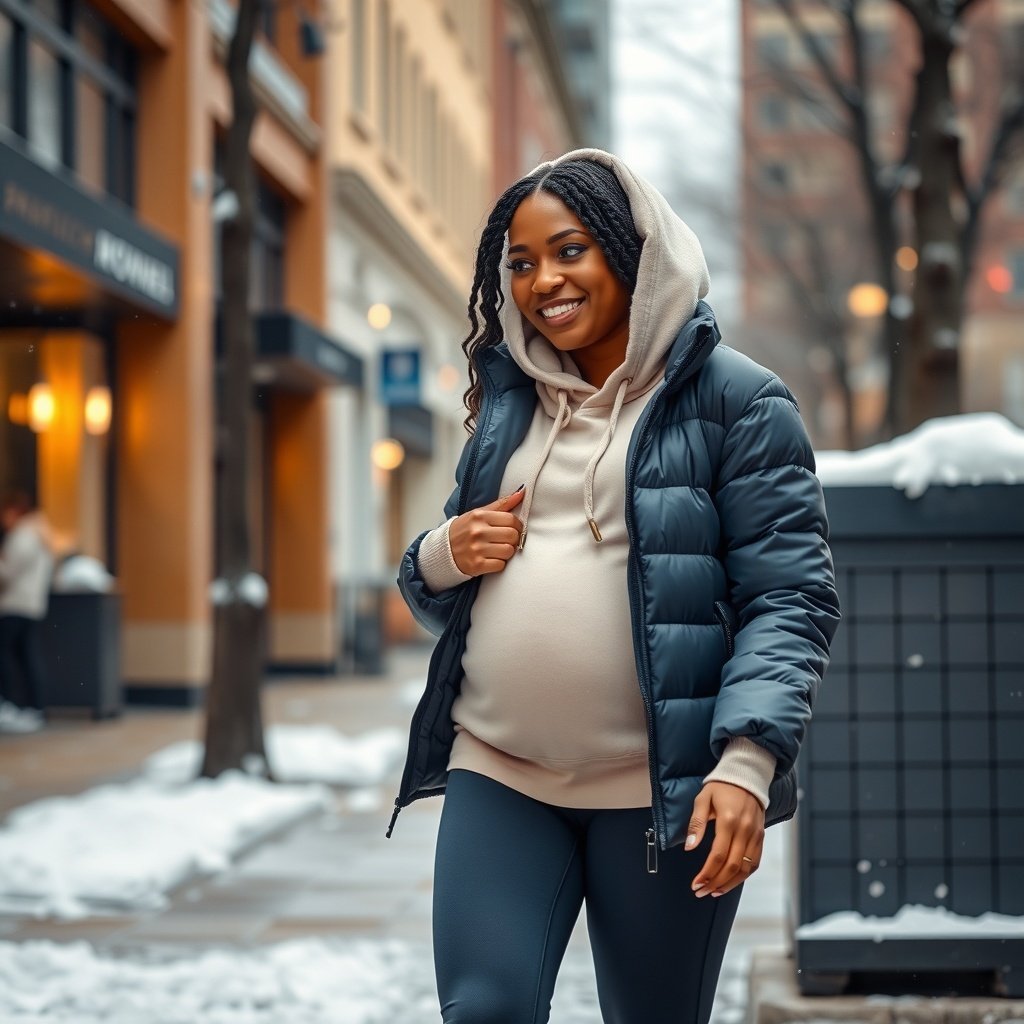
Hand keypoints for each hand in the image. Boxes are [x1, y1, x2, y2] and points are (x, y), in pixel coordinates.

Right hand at [449, 485, 525, 576]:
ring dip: (507, 552)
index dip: (517, 525)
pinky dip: (499, 563)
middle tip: (506, 540)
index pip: (511, 519)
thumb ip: (501, 504)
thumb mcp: (478, 513)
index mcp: (479, 516)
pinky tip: (491, 559)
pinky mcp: (476, 565)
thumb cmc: (464, 530)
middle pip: (512, 535)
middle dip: (513, 539)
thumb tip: (522, 493)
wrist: (443, 550)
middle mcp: (477, 532)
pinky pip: (500, 565)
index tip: (513, 528)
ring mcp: (476, 549)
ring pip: (509, 551)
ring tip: (497, 549)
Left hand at [686, 781, 764, 898]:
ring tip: (714, 891)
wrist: (746, 775)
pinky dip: (744, 875)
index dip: (706, 873)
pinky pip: (755, 862)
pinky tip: (731, 881)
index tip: (696, 884)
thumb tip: (689, 847)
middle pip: (732, 866)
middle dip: (716, 883)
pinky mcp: (761, 836)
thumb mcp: (702, 799)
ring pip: (746, 868)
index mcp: (728, 821)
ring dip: (730, 884)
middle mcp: (745, 830)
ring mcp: (755, 834)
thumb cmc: (721, 786)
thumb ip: (696, 823)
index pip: (718, 855)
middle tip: (701, 891)